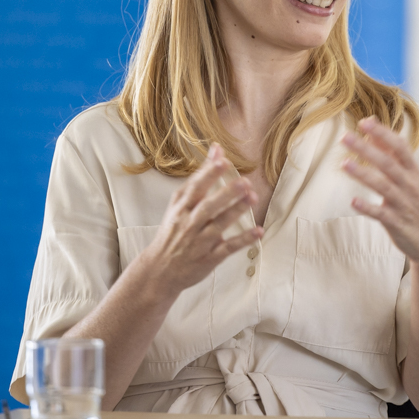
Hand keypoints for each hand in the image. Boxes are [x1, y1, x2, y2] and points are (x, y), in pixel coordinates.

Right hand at [139, 143, 263, 296]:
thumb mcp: (179, 204)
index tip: (222, 161)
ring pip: (218, 225)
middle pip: (207, 207)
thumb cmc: (172, 231)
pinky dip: (243, 240)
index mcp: (181, 209)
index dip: (208, 175)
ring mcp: (199, 242)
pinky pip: (228, 248)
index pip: (195, 189)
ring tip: (253, 197)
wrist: (159, 270)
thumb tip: (217, 149)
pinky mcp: (209, 258)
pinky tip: (258, 231)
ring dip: (236, 211)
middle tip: (244, 182)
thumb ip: (199, 177)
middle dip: (225, 194)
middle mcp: (189, 224)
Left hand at [340, 117, 418, 265]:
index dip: (383, 134)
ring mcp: (404, 204)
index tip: (365, 122)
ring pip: (383, 187)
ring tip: (344, 164)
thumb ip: (389, 151)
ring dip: (363, 174)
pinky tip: (353, 201)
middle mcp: (410, 185)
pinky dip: (368, 207)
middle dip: (367, 149)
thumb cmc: (415, 202)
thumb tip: (371, 125)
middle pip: (388, 164)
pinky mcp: (397, 223)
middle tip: (345, 137)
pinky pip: (381, 214)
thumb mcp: (407, 176)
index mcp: (413, 171)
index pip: (400, 147)